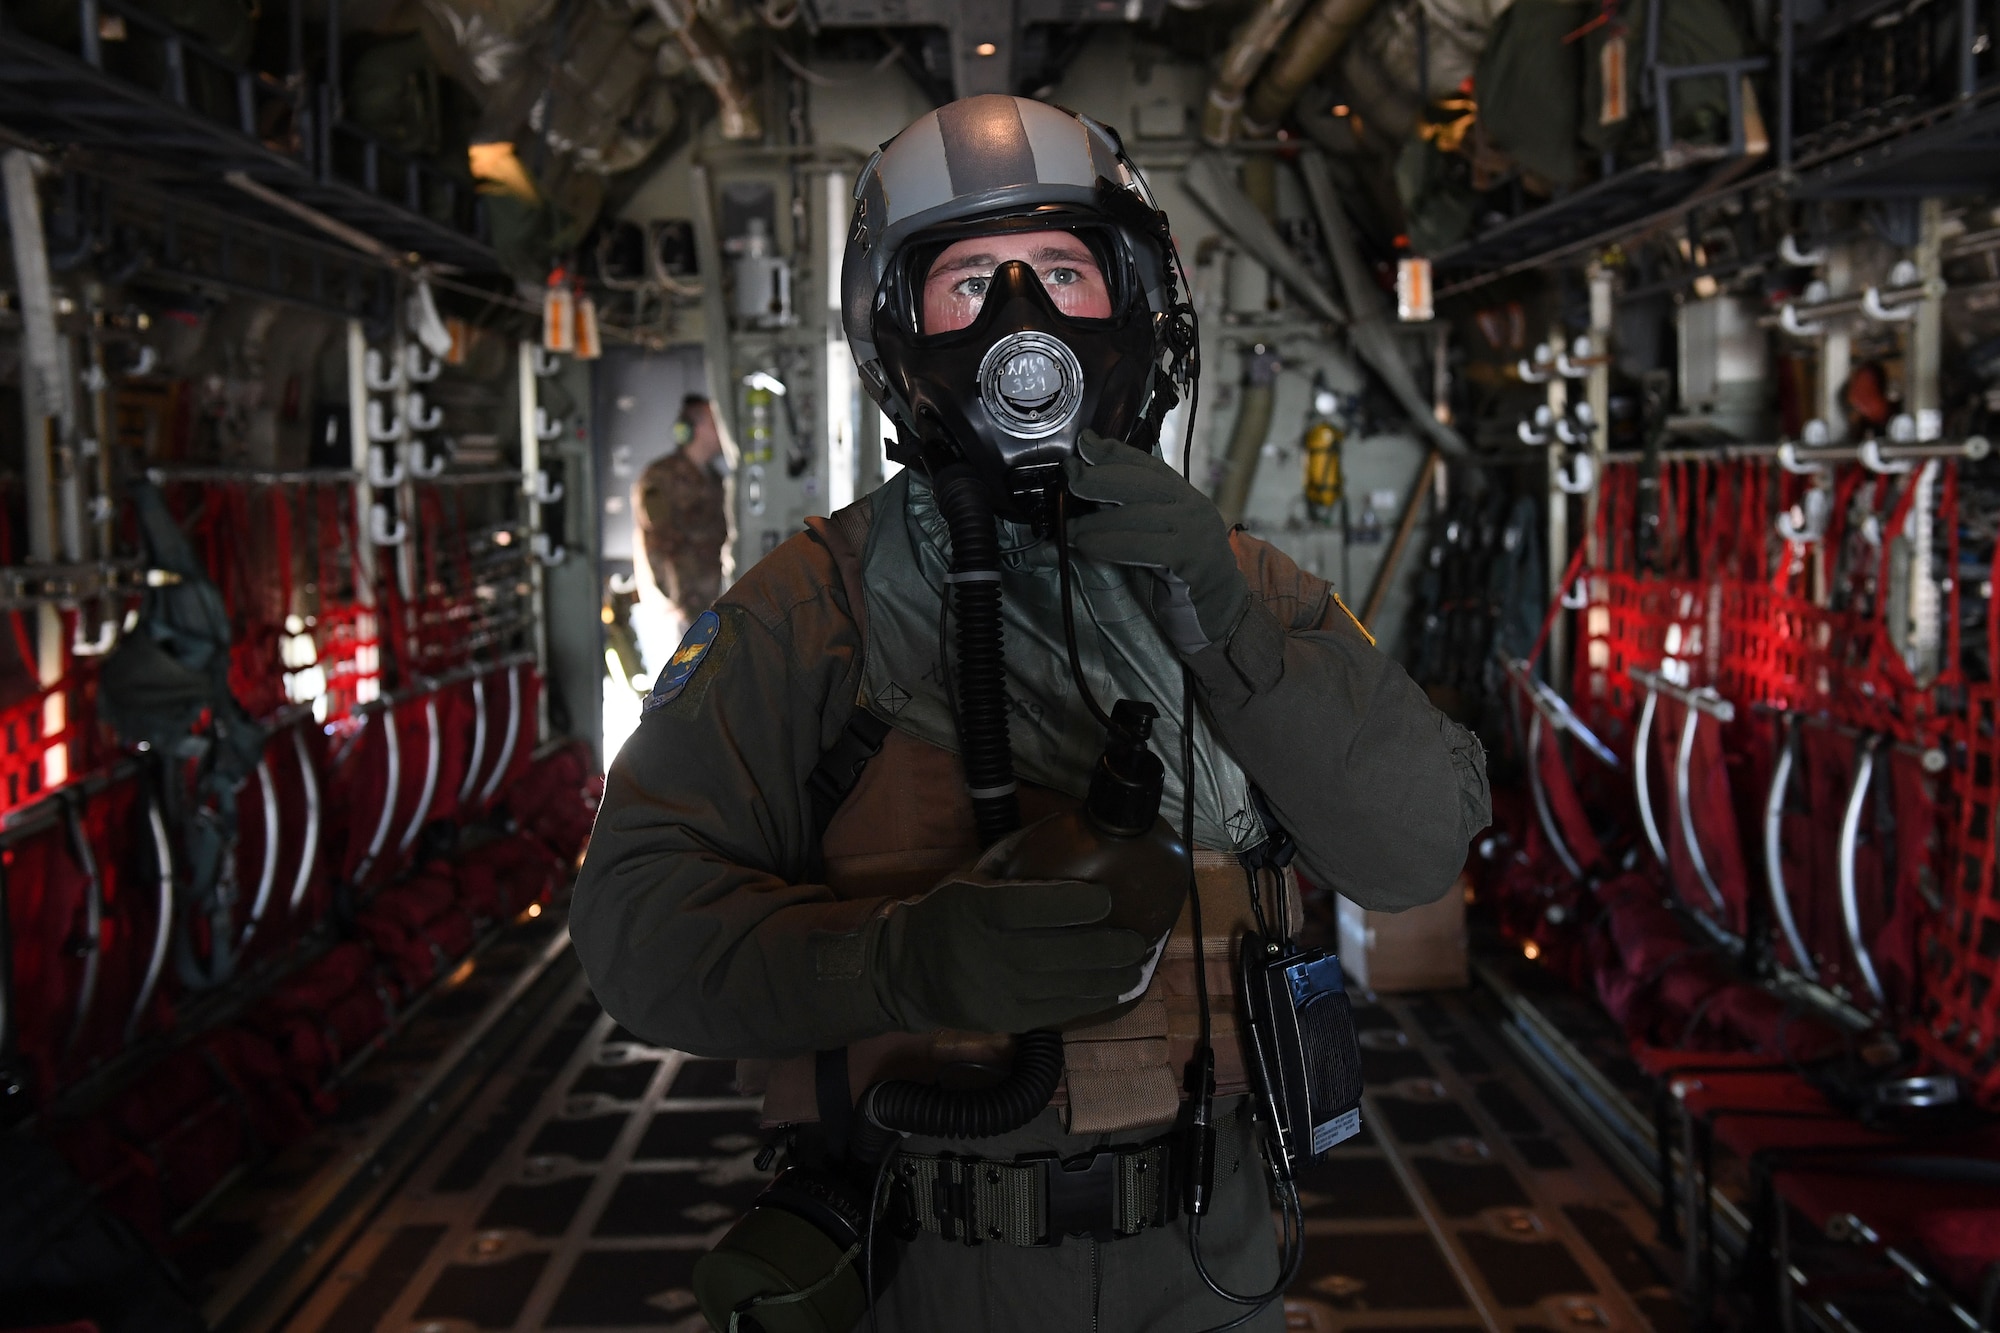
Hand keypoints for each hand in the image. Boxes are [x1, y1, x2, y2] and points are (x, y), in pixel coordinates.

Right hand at [877, 874, 1150, 1032]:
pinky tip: (1113, 990)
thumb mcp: (969, 877)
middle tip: (1139, 940)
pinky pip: (1057, 1011)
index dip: (1074, 905)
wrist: (904, 972)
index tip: (1107, 898)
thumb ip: (1013, 858)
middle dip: (1108, 948)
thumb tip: (1065, 828)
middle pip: (1061, 954)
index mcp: (979, 909)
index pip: (1032, 907)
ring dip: (1109, 978)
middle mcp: (991, 952)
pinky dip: (1089, 1001)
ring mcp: (999, 991)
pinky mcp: (1005, 1019)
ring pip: (1067, 987)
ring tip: (1136, 967)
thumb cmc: (945, 913)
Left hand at [1062, 430, 1248, 654]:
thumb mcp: (1157, 535)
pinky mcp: (1189, 558)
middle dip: (1100, 477)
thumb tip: (1086, 493)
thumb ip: (1132, 513)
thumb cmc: (1179, 575)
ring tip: (1071, 528)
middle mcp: (1192, 506)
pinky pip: (1141, 546)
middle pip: (1140, 482)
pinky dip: (1109, 544)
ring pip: (1137, 514)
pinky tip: (1087, 546)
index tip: (1085, 443)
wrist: (1221, 610)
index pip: (1148, 464)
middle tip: (1070, 478)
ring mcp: (1194, 531)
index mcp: (1184, 495)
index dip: (1114, 452)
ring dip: (1095, 521)